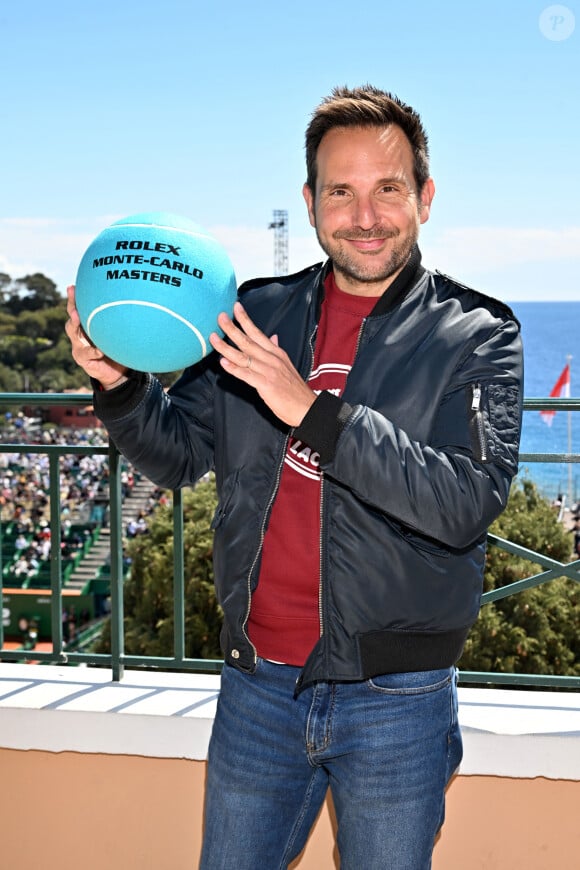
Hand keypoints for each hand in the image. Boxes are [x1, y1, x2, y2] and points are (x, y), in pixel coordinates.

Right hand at [65, 285, 128, 388]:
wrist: (116, 372)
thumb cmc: (117, 349)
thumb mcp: (118, 334)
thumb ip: (120, 323)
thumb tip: (134, 303)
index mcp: (87, 325)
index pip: (79, 309)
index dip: (75, 298)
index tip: (73, 287)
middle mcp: (79, 334)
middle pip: (72, 317)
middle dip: (71, 307)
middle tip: (73, 297)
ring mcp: (78, 346)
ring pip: (72, 333)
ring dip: (75, 324)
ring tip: (78, 317)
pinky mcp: (82, 359)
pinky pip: (86, 353)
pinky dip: (92, 351)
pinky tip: (99, 351)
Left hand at [209, 301, 315, 426]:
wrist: (307, 407)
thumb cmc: (295, 390)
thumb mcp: (287, 365)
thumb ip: (277, 350)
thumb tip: (273, 337)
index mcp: (277, 353)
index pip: (258, 333)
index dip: (246, 319)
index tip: (235, 307)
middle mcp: (272, 359)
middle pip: (248, 340)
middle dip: (232, 327)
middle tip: (219, 316)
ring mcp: (269, 371)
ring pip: (243, 356)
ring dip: (226, 347)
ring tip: (213, 338)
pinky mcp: (266, 385)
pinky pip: (246, 375)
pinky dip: (234, 368)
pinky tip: (223, 363)